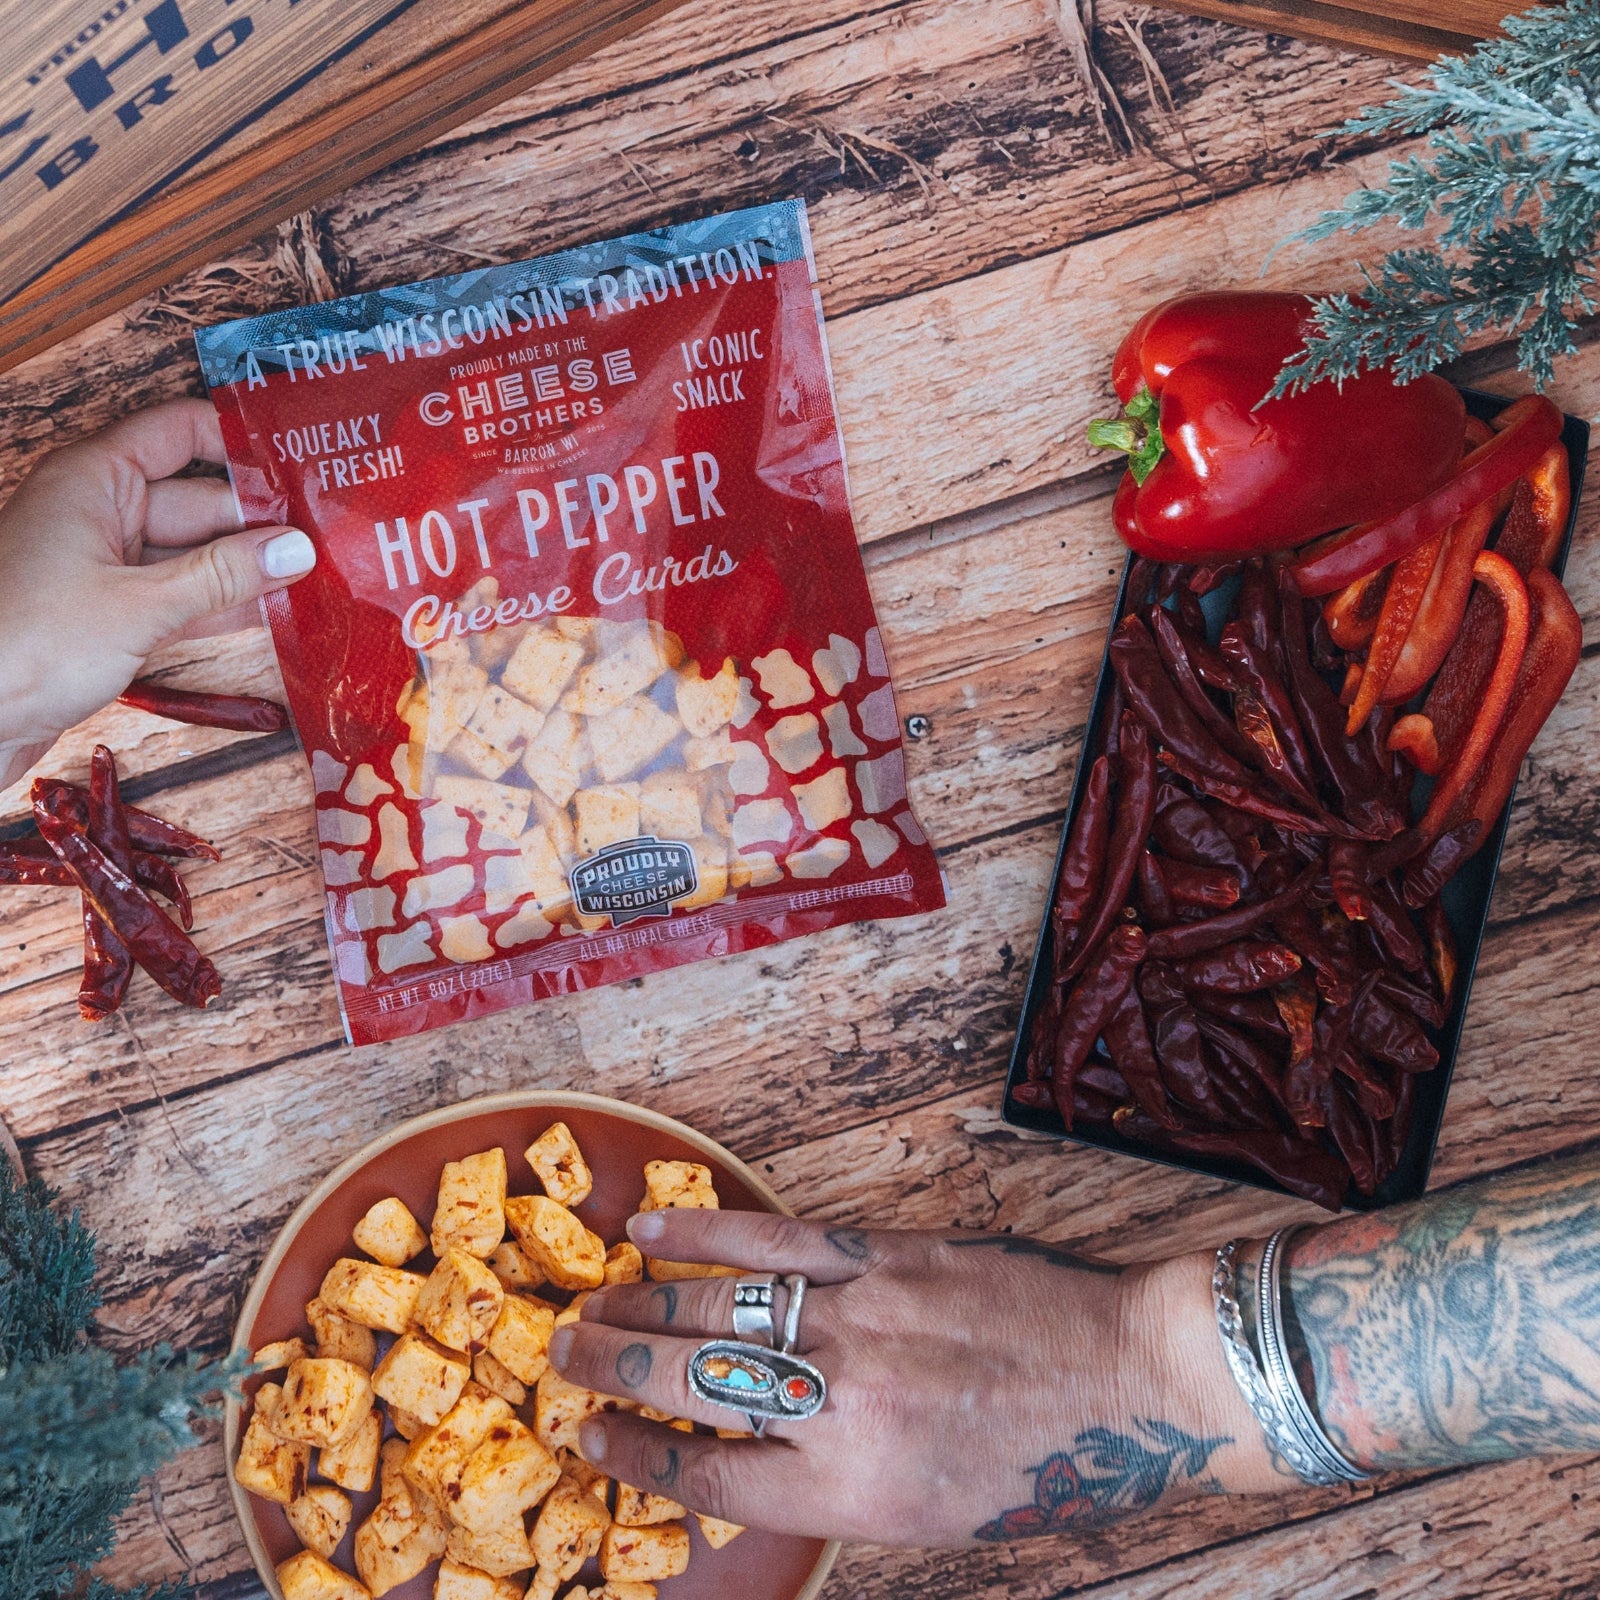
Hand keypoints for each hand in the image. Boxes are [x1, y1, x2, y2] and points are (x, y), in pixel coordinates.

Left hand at [0, 399, 313, 787]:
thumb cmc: (26, 646)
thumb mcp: (141, 606)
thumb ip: (224, 577)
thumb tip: (295, 550)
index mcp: (93, 481)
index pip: (178, 433)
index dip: (238, 443)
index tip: (300, 461)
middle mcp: (98, 514)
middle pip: (197, 499)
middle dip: (260, 518)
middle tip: (331, 536)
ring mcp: (103, 567)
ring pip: (193, 554)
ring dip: (247, 568)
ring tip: (319, 576)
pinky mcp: (107, 616)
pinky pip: (179, 597)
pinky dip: (221, 605)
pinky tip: (275, 612)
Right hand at [549, 1209, 1282, 1545]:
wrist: (1127, 1385)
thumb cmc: (1036, 1468)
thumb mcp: (930, 1519)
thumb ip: (833, 1490)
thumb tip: (742, 1459)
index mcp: (850, 1492)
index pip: (707, 1477)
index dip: (635, 1459)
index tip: (588, 1440)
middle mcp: (840, 1406)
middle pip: (691, 1386)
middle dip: (611, 1372)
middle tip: (560, 1358)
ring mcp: (857, 1321)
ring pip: (717, 1309)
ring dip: (639, 1306)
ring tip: (588, 1306)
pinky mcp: (885, 1258)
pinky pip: (776, 1239)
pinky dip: (706, 1232)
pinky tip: (655, 1230)